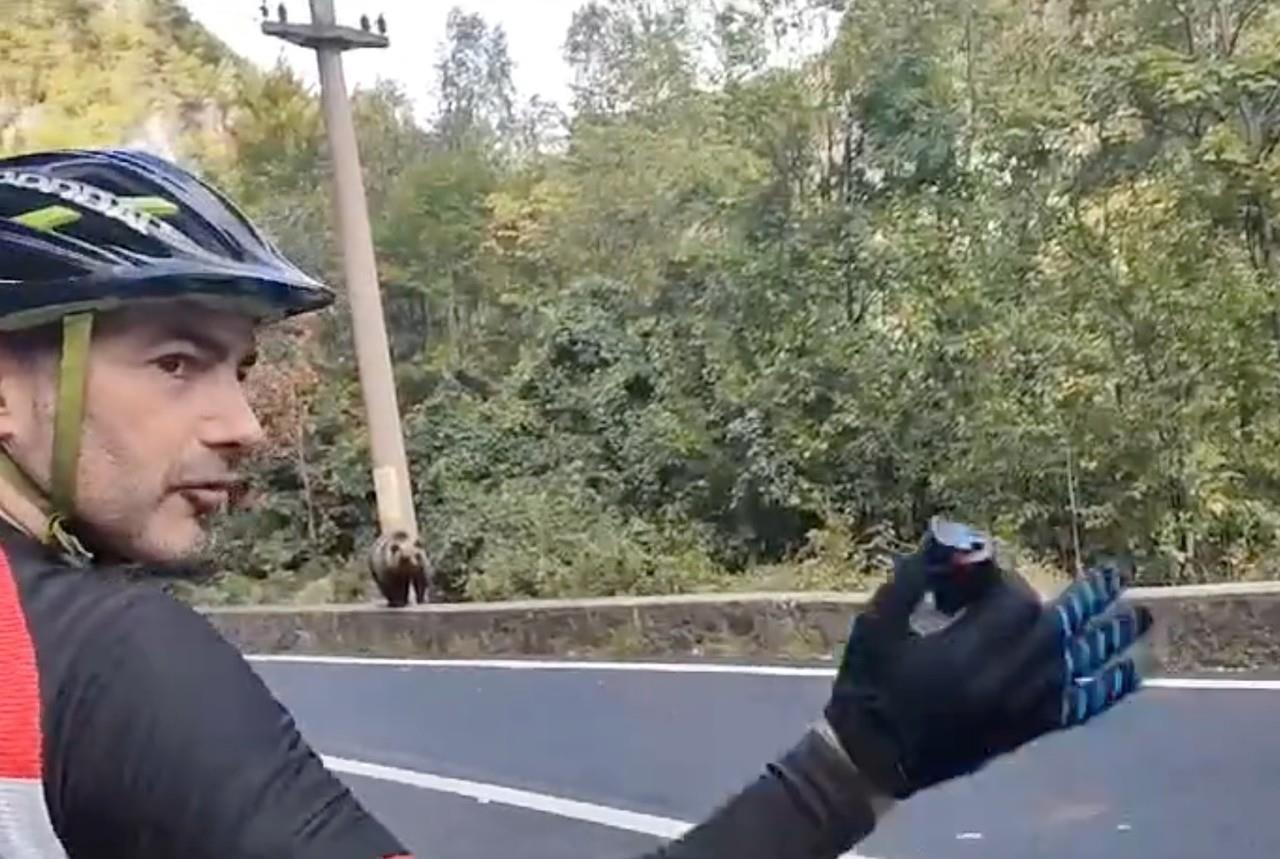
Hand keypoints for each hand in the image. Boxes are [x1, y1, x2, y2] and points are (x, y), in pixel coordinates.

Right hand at [823, 555, 1151, 799]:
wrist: (873, 758)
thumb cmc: (868, 685)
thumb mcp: (875, 624)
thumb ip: (909, 581)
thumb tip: (946, 545)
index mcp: (964, 653)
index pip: (1015, 605)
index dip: (1010, 582)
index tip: (988, 576)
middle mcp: (1001, 682)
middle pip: (1057, 631)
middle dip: (1085, 601)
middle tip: (1116, 574)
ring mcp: (1016, 710)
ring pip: (1076, 667)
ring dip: (1110, 639)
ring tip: (1143, 616)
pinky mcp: (1020, 733)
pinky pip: (1074, 709)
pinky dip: (1105, 691)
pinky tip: (1130, 675)